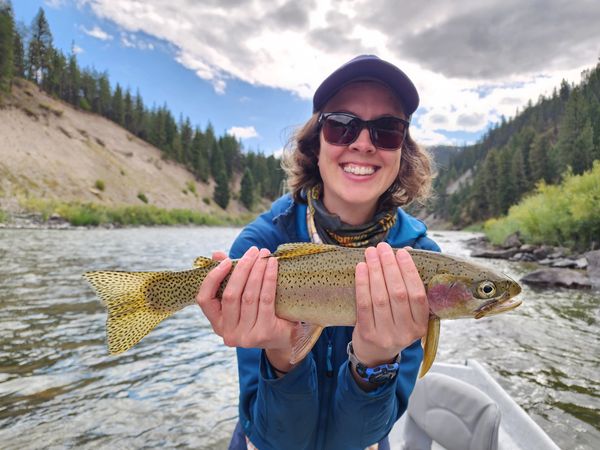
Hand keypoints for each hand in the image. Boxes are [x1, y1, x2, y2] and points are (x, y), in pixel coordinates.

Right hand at [196, 246, 297, 370]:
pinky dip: (269, 279)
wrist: (285, 337)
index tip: (227, 261)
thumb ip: (228, 277)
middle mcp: (228, 333)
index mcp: (217, 324)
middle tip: (253, 251)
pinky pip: (266, 300)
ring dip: (257, 271)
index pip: (204, 299)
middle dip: (242, 269)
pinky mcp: (264, 333)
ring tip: (264, 255)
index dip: (213, 278)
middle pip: (231, 295)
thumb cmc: (260, 313)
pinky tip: (272, 265)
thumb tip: (216, 254)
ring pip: (249, 296)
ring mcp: (246, 336)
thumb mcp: (242, 298)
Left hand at [352, 243, 428, 367]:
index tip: (401, 252)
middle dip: (389, 266)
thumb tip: (406, 251)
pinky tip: (361, 268)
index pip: (417, 295)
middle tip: (383, 247)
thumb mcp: (406, 313)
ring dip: (375, 271)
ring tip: (371, 253)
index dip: (409, 272)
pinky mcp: (367, 334)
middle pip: (398, 293)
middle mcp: (406, 332)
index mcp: (421, 325)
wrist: (374, 354)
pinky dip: (362, 284)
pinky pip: (364, 304)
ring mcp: (386, 335)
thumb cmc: (393, 325)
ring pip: (380, 297)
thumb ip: (408, 285)